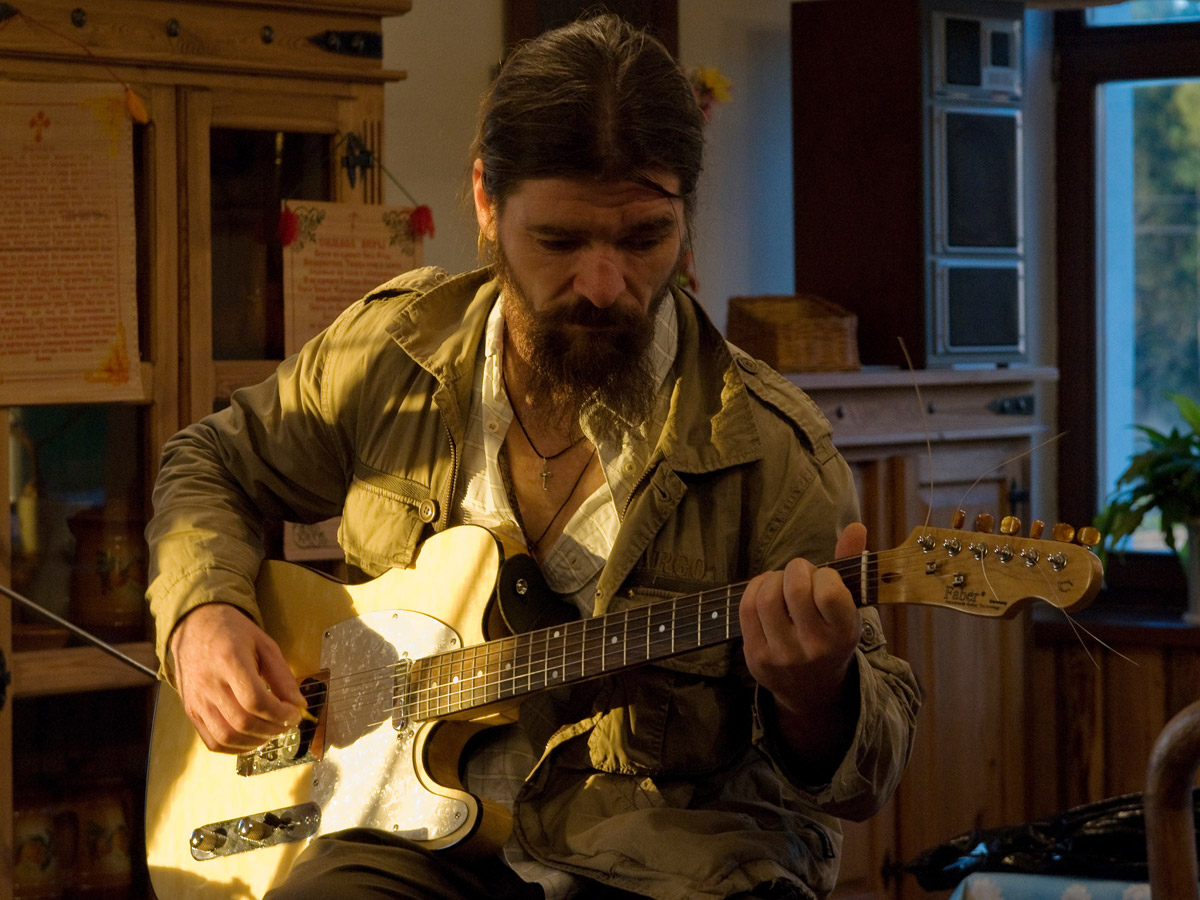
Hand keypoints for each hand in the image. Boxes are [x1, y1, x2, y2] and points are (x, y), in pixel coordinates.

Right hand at [169, 603, 307, 752]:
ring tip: (272, 730)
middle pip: (242, 722)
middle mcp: (208, 684)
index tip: (296, 713)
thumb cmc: (233, 633)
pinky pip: (212, 742)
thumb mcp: (264, 644)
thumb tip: (299, 705)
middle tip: (287, 723)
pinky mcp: (191, 712)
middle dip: (273, 729)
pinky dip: (236, 748)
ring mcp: (196, 701)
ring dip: (256, 741)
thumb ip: (282, 675)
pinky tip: (252, 738)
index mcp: (228, 660)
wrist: (195, 627)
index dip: (280, 713)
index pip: (255, 700)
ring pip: (226, 737)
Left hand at [739, 523, 866, 765]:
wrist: (812, 690)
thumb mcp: (849, 609)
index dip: (823, 574)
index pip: (829, 592)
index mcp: (843, 634)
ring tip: (783, 583)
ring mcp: (782, 654)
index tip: (824, 578)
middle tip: (801, 574)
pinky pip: (746, 608)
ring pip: (767, 596)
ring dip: (773, 578)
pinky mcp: (756, 657)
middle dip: (796, 569)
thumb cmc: (831, 636)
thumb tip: (856, 526)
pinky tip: (765, 591)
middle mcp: (814, 648)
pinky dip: (754, 589)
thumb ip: (852, 566)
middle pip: (794, 589)